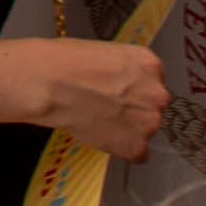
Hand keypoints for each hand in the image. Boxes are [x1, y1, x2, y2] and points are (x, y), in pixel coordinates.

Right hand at [22, 35, 168, 159]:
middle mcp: (157, 93)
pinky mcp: (135, 147)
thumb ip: (125, 70)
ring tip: (101, 121)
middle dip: (135, 109)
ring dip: (129, 129)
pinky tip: (104, 137)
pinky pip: (138, 154)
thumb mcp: (106, 52)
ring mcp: (148, 122)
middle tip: (109, 107)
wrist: (49, 83)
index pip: (153, 83)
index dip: (134, 89)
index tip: (120, 92)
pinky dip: (123, 149)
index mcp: (150, 65)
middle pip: (153, 106)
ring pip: (146, 130)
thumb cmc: (66, 62)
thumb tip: (122, 83)